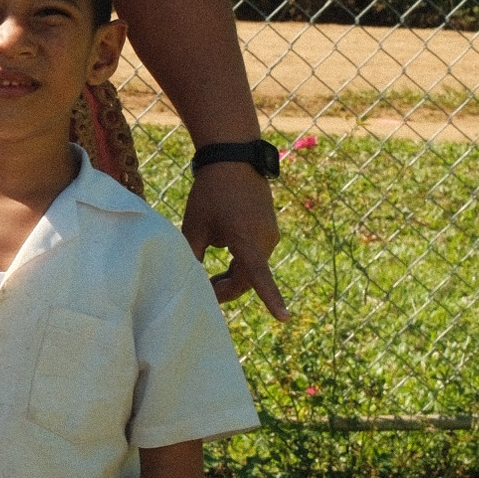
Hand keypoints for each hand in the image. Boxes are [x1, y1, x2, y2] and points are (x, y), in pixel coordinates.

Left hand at [181, 158, 285, 319]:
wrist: (233, 159)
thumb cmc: (210, 194)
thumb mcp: (194, 227)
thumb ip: (193, 257)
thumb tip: (194, 282)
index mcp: (247, 240)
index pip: (259, 277)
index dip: (271, 299)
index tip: (284, 318)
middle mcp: (265, 239)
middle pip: (248, 278)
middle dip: (226, 289)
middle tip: (203, 293)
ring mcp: (270, 234)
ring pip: (252, 267)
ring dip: (232, 276)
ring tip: (208, 277)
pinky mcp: (270, 228)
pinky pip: (256, 254)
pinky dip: (241, 262)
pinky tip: (223, 253)